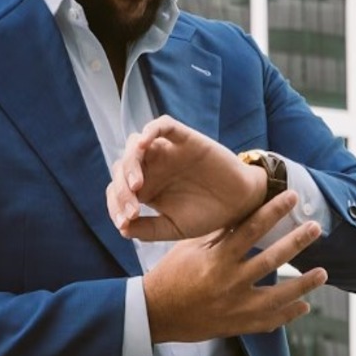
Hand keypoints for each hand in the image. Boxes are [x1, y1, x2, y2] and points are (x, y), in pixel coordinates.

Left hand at [107, 115, 265, 242]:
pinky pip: (162, 125)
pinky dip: (150, 130)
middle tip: (133, 211)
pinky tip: (144, 145)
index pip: (116, 189)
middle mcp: (151, 167)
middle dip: (121, 190)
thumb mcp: (174, 228)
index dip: (115, 205)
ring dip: (130, 163)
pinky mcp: (184, 138)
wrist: (240, 205)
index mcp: (145, 188)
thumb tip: (122, 229)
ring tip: (137, 185)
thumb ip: (148, 229)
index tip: (124, 223)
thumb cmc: (207, 215)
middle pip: (121, 167)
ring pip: (135, 145)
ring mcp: (166, 151)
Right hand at [142, 192, 327, 344]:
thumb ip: (218, 236)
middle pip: (272, 259)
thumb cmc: (170, 276)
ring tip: (323, 273)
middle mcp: (229, 283)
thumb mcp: (189, 249)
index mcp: (216, 260)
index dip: (273, 211)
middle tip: (315, 227)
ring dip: (304, 285)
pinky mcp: (237, 326)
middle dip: (297, 242)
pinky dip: (288, 314)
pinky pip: (269, 321)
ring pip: (279, 296)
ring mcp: (235, 307)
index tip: (292, 196)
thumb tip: (245, 215)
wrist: (156, 314)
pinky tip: (304, 306)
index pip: (251, 229)